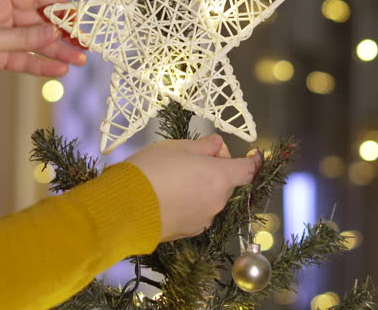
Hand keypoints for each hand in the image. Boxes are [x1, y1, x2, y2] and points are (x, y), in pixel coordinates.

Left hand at [0, 0, 86, 99]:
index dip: (58, 6)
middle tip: (85, 43)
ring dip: (57, 51)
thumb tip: (55, 33)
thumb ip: (24, 38)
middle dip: (62, 33)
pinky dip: (42, 65)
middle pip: (39, 21)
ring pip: (35, 42)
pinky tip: (60, 70)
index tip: (79, 17)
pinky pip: (26, 59)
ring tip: (80, 61)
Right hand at [127, 134, 259, 240]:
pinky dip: (190, 204)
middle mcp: (218, 201)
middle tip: (191, 161)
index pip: (248, 170)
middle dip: (216, 171)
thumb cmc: (152, 169)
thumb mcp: (177, 147)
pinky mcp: (189, 232)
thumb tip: (218, 146)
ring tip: (173, 181)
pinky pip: (197, 213)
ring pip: (211, 199)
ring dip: (202, 189)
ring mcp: (204, 219)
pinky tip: (169, 198)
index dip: (251, 161)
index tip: (251, 155)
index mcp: (220, 177)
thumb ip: (204, 146)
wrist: (125, 207)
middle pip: (227, 183)